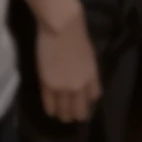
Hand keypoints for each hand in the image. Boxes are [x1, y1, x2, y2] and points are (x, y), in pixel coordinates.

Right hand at [36, 0, 101, 122]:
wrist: (61, 26)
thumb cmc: (75, 33)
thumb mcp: (88, 54)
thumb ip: (86, 70)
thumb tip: (82, 78)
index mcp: (92, 77)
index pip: (94, 97)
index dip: (88, 100)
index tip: (83, 99)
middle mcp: (80, 86)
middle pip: (80, 110)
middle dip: (76, 114)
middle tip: (71, 115)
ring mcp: (63, 88)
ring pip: (64, 111)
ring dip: (62, 115)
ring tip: (60, 115)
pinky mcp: (48, 85)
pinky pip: (49, 105)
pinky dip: (50, 109)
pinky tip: (51, 110)